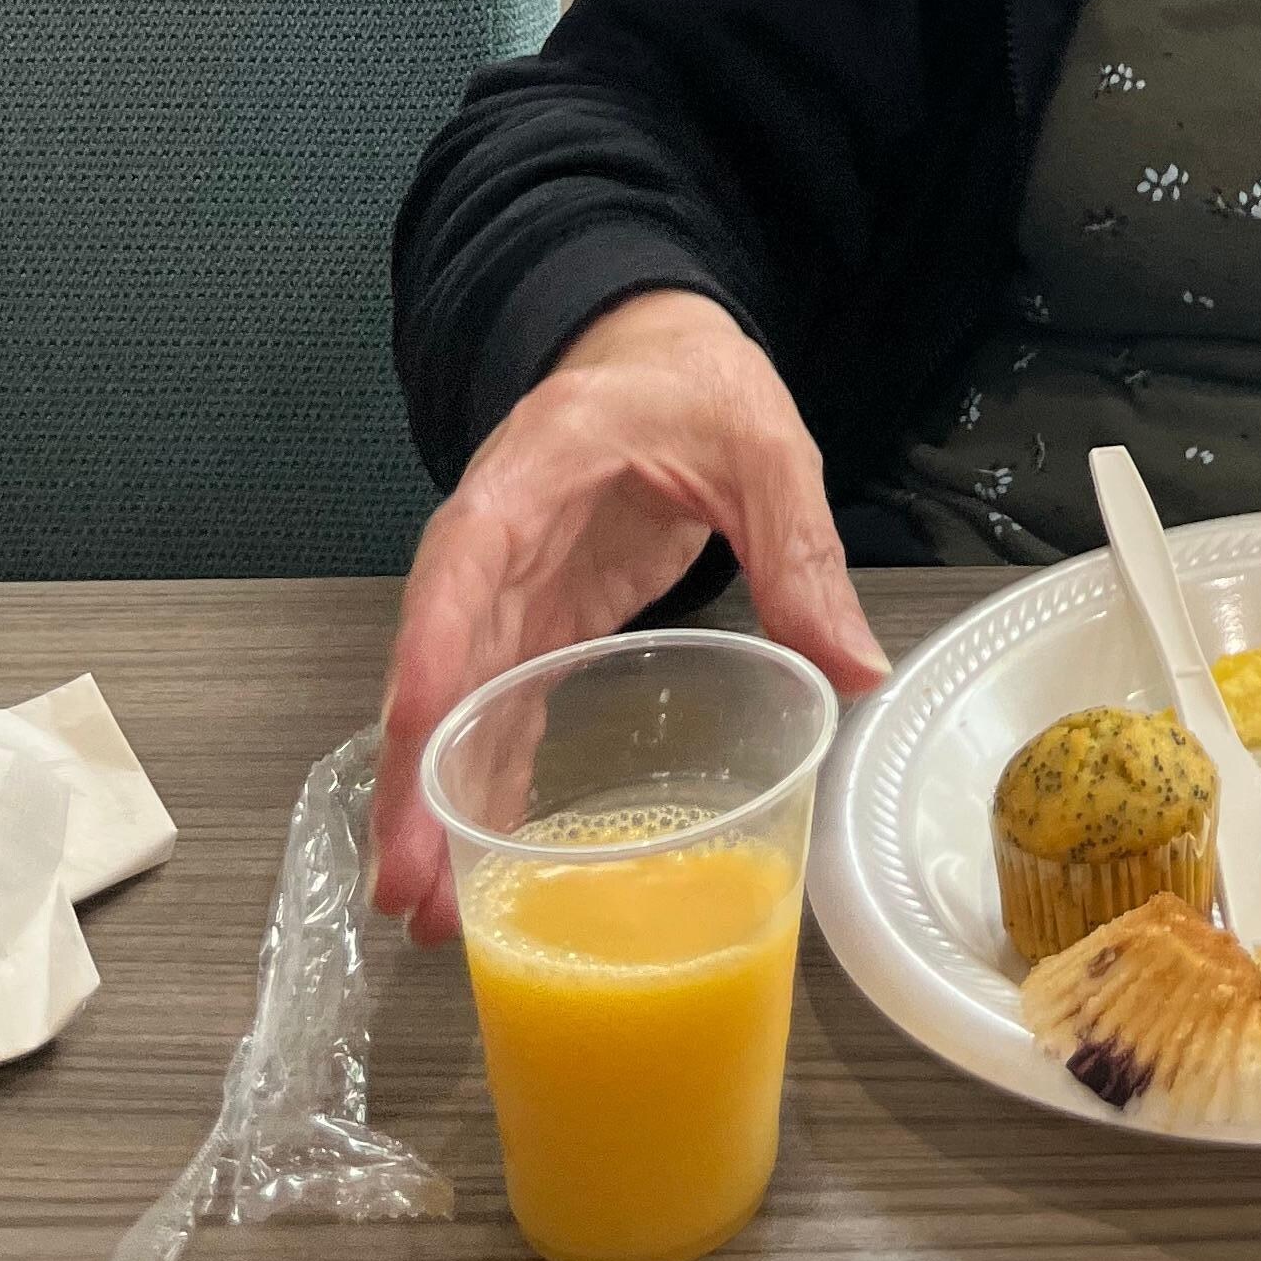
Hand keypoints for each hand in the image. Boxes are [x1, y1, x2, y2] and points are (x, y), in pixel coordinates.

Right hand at [371, 289, 891, 942]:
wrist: (658, 347)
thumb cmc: (696, 381)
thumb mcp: (763, 446)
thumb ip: (800, 548)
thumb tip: (853, 669)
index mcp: (538, 468)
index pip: (466, 559)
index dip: (433, 649)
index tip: (413, 738)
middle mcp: (499, 534)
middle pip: (439, 656)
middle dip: (417, 773)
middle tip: (407, 886)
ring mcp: (509, 582)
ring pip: (457, 697)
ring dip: (439, 799)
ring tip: (430, 913)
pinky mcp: (537, 617)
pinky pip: (499, 703)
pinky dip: (485, 777)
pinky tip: (480, 859)